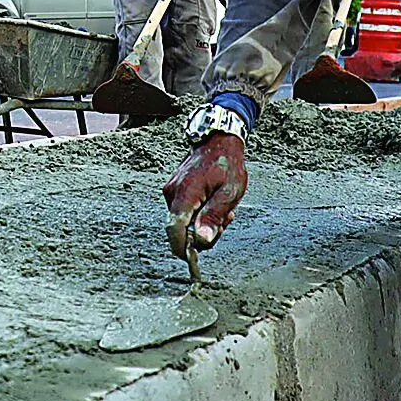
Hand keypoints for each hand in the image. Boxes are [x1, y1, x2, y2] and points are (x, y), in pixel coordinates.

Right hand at [163, 133, 246, 255]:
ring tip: (221, 209)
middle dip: (201, 234)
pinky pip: (183, 214)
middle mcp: (172, 194)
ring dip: (202, 223)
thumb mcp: (229, 193)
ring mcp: (171, 192)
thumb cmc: (227, 164)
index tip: (195, 259)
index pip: (174, 230)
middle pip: (179, 230)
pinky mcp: (173, 192)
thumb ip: (214, 217)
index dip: (183, 249)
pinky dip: (198, 215)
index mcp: (185, 194)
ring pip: (182, 223)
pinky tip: (213, 204)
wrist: (218, 141)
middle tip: (223, 221)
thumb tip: (201, 241)